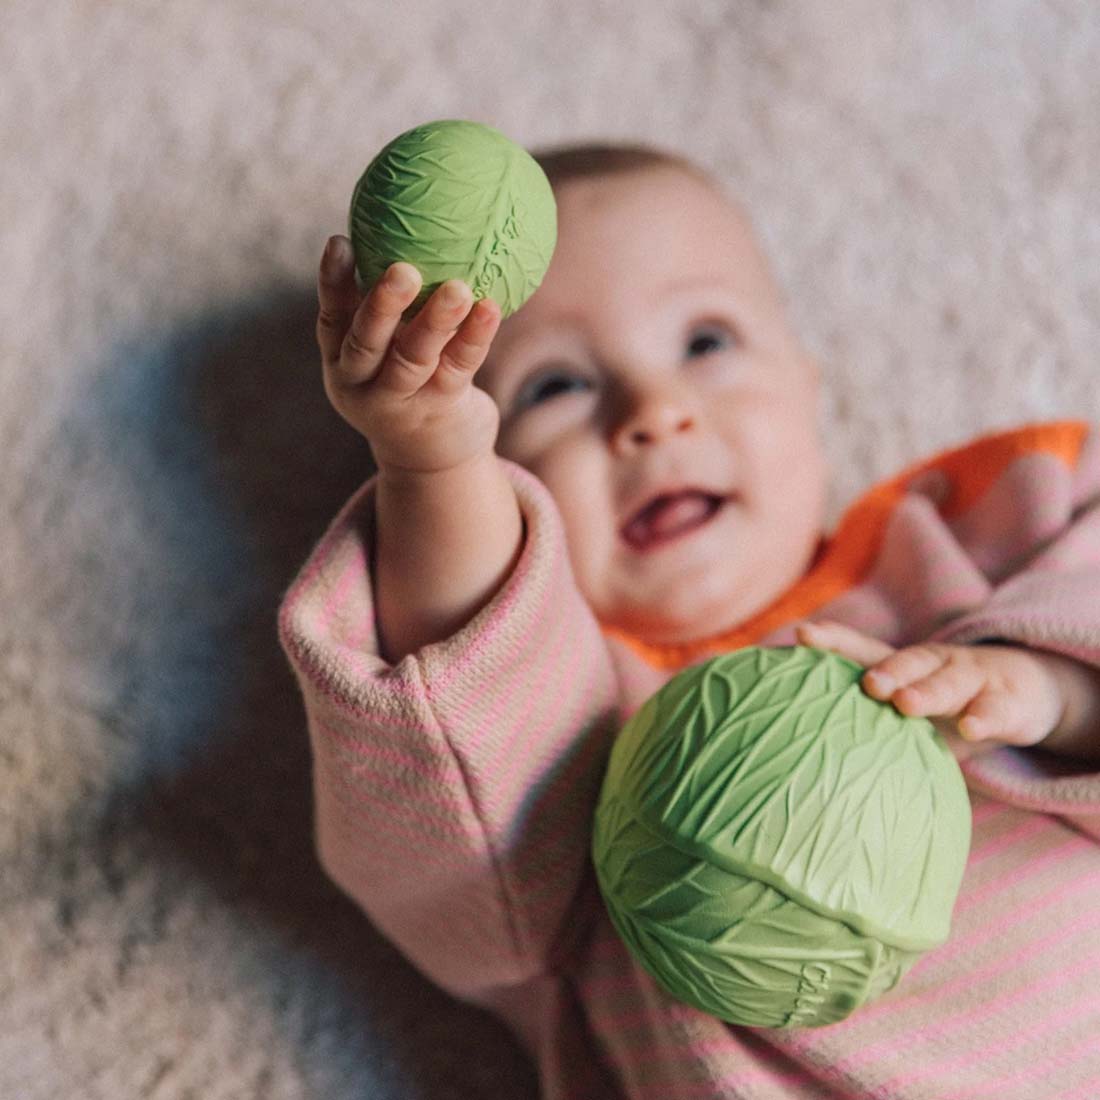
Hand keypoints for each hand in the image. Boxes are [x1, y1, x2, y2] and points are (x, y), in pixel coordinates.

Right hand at [315, 235, 503, 473]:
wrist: (430, 458)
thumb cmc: (409, 383)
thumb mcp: (386, 352)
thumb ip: (391, 306)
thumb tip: (412, 225)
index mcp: (342, 362)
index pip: (331, 318)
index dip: (332, 282)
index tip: (340, 240)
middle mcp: (362, 385)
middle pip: (366, 342)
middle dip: (381, 305)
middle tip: (402, 269)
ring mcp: (400, 402)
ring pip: (414, 358)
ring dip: (436, 321)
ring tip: (458, 288)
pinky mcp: (439, 411)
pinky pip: (458, 367)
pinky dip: (474, 336)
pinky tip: (491, 307)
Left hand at [794, 620, 1065, 761]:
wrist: (1024, 692)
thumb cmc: (946, 707)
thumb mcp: (909, 710)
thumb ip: (868, 724)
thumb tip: (808, 757)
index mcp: (903, 665)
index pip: (863, 648)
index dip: (833, 640)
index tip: (802, 635)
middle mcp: (935, 664)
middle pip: (908, 662)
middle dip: (886, 670)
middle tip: (868, 684)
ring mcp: (973, 679)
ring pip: (949, 682)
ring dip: (927, 691)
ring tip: (905, 704)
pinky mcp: (1008, 703)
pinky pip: (995, 710)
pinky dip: (983, 718)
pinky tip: (970, 727)